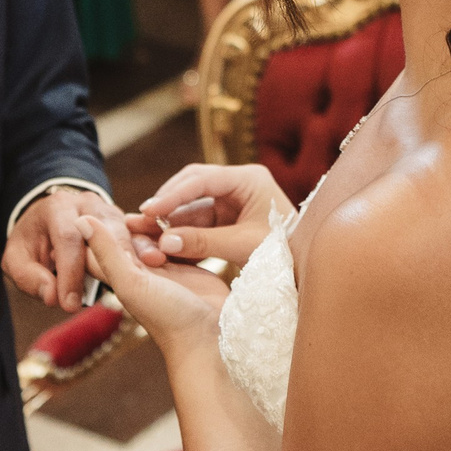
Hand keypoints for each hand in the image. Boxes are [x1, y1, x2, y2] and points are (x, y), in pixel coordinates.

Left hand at [2, 186, 131, 310]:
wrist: (49, 220)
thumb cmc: (33, 242)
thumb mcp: (17, 258)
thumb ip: (28, 277)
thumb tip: (52, 297)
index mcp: (57, 207)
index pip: (68, 237)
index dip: (70, 273)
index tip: (69, 304)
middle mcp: (87, 204)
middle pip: (105, 231)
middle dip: (107, 266)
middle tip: (108, 297)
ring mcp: (110, 212)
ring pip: (125, 236)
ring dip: (129, 264)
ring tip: (132, 291)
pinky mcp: (124, 225)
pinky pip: (136, 241)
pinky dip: (138, 263)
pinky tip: (142, 283)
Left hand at [79, 215, 231, 358]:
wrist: (210, 337)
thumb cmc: (167, 316)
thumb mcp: (130, 282)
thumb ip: (107, 252)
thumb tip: (79, 220)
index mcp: (119, 274)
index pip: (100, 242)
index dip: (100, 222)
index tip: (104, 206)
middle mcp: (140, 270)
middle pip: (129, 234)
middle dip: (134, 221)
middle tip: (146, 215)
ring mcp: (166, 267)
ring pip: (155, 234)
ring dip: (159, 224)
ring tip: (166, 218)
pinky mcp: (189, 264)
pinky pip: (179, 239)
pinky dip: (179, 229)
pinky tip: (185, 218)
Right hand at [123, 162, 288, 268]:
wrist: (307, 272)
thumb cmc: (285, 253)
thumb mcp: (244, 246)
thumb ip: (204, 242)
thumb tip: (164, 243)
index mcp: (249, 178)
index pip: (202, 179)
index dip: (172, 195)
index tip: (150, 210)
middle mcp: (239, 184)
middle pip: (193, 185)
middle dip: (168, 203)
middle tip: (143, 218)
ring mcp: (233, 201)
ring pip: (193, 205)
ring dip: (172, 220)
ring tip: (146, 232)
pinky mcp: (228, 219)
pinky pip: (199, 222)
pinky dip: (183, 233)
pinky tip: (164, 244)